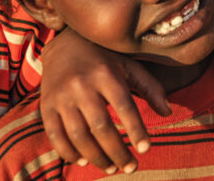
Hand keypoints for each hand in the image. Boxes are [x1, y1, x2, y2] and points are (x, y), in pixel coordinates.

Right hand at [39, 29, 168, 172]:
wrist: (65, 45)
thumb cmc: (105, 59)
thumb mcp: (130, 66)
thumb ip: (150, 88)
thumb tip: (168, 112)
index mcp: (106, 74)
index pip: (125, 106)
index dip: (136, 129)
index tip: (145, 149)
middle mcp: (82, 85)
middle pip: (101, 126)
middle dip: (117, 151)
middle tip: (131, 167)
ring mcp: (61, 97)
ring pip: (78, 135)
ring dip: (96, 156)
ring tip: (112, 168)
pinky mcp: (46, 106)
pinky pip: (55, 135)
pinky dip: (69, 152)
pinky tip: (84, 160)